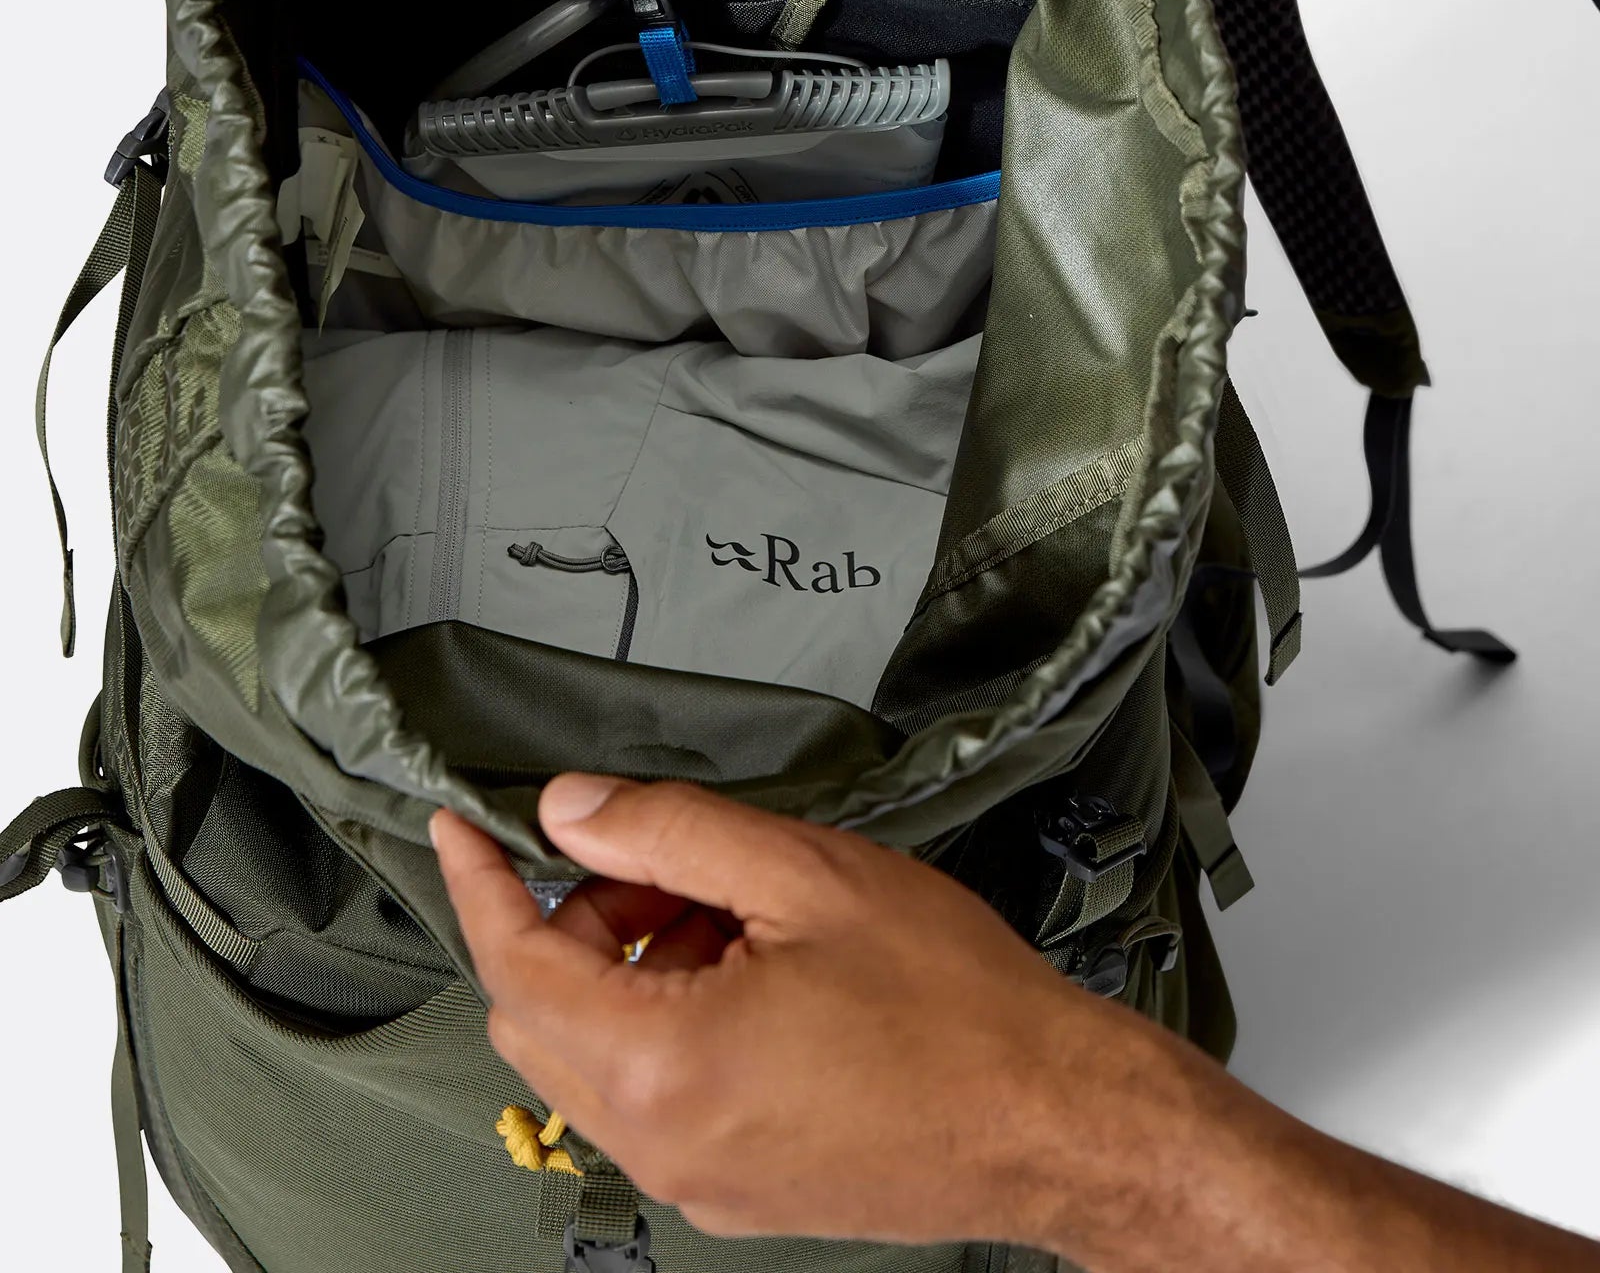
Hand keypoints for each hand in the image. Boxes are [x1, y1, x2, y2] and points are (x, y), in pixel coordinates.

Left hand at [434, 780, 1599, 1270]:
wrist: (1052, 1120)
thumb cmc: (955, 1005)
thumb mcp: (806, 874)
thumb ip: (670, 833)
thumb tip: (568, 811)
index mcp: (665, 1062)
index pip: (517, 963)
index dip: (477, 882)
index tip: (454, 824)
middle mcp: (662, 1140)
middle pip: (539, 1018)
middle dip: (570, 919)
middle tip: (652, 856)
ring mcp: (695, 1179)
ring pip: (591, 1060)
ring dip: (619, 970)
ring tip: (720, 907)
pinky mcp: (734, 1192)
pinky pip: (648, 1100)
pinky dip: (659, 1022)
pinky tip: (743, 971)